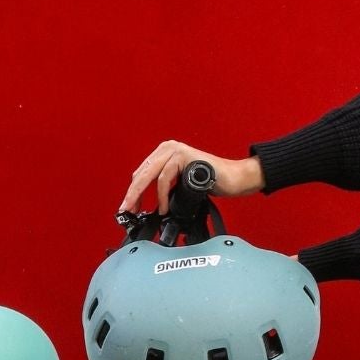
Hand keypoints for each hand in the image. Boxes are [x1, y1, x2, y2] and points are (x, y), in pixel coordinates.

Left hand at [119, 140, 264, 213]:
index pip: (142, 172)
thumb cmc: (212, 181)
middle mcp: (169, 148)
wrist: (235, 178)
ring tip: (146, 211)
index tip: (127, 207)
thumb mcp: (181, 183)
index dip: (133, 191)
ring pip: (149, 175)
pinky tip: (164, 206)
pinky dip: (162, 195)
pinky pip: (165, 178)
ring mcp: (177, 150)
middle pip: (142, 173)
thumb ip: (165, 185)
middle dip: (131, 194)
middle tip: (125, 210)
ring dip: (143, 196)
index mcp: (166, 152)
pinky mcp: (184, 156)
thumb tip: (146, 200)